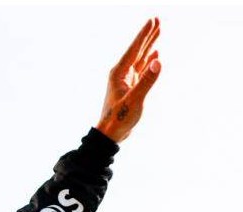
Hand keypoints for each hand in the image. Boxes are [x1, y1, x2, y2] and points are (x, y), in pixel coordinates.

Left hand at [96, 18, 160, 142]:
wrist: (111, 133)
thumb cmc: (119, 118)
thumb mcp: (134, 100)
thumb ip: (146, 81)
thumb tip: (158, 61)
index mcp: (119, 73)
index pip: (134, 50)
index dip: (144, 35)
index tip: (152, 21)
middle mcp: (121, 74)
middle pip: (137, 50)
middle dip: (147, 36)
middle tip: (157, 20)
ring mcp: (125, 80)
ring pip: (140, 58)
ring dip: (149, 46)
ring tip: (158, 32)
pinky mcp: (130, 87)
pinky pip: (141, 69)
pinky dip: (148, 61)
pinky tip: (154, 55)